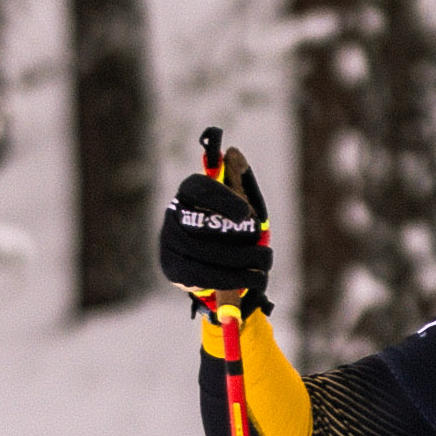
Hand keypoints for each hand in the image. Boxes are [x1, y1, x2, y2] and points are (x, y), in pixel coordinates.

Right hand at [159, 150, 271, 310]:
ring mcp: (169, 241)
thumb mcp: (239, 199)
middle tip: (266, 255)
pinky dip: (226, 281)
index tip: (245, 213)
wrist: (215, 258)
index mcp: (190, 191)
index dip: (221, 199)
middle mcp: (174, 214)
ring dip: (236, 267)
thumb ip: (238, 178)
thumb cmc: (230, 221)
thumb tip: (234, 153)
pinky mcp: (172, 267)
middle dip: (238, 243)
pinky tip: (249, 281)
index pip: (199, 188)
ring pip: (201, 255)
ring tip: (262, 270)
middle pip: (202, 228)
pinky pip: (198, 276)